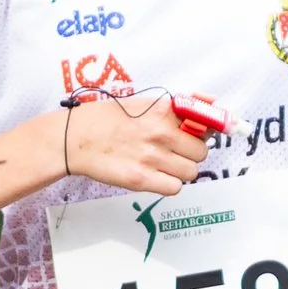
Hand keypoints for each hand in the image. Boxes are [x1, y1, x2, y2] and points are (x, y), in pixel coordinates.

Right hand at [63, 91, 212, 194]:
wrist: (76, 138)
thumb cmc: (108, 119)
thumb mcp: (144, 102)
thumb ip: (181, 104)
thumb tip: (212, 100)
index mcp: (163, 111)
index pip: (206, 123)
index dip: (207, 132)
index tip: (204, 135)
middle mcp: (161, 132)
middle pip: (201, 152)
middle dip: (191, 153)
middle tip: (174, 151)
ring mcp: (152, 157)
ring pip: (191, 172)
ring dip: (180, 170)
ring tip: (162, 164)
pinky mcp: (141, 179)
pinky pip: (175, 188)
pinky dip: (169, 184)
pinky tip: (156, 176)